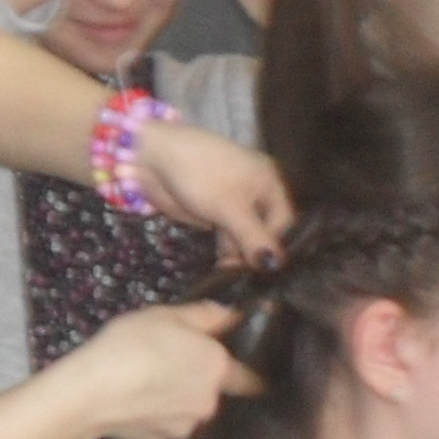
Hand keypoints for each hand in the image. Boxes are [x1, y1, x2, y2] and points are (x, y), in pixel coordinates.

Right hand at [61, 302, 258, 438]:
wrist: (90, 391)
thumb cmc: (130, 345)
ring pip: (186, 411)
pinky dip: (152, 416)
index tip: (232, 367)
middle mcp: (208, 403)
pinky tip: (131, 400)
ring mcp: (183, 427)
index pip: (249, 378)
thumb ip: (205, 316)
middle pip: (210, 392)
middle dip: (194, 380)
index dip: (242, 371)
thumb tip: (230, 315)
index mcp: (218, 368)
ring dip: (173, 400)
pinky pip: (162, 425)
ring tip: (143, 381)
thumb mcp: (167, 314)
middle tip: (166, 362)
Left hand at [136, 123, 291, 264]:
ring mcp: (234, 203)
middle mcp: (256, 193)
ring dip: (240, 257)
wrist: (154, 157)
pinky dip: (226, 252)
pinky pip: (227, 236)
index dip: (275, 247)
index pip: (283, 222)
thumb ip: (253, 237)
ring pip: (245, 236)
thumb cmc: (200, 173)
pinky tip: (223, 269)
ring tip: (233, 278)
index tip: (267, 273)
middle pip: (265, 231)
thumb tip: (275, 265)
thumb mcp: (230, 206)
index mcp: (268, 182)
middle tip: (248, 280)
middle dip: (257, 255)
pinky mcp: (214, 213)